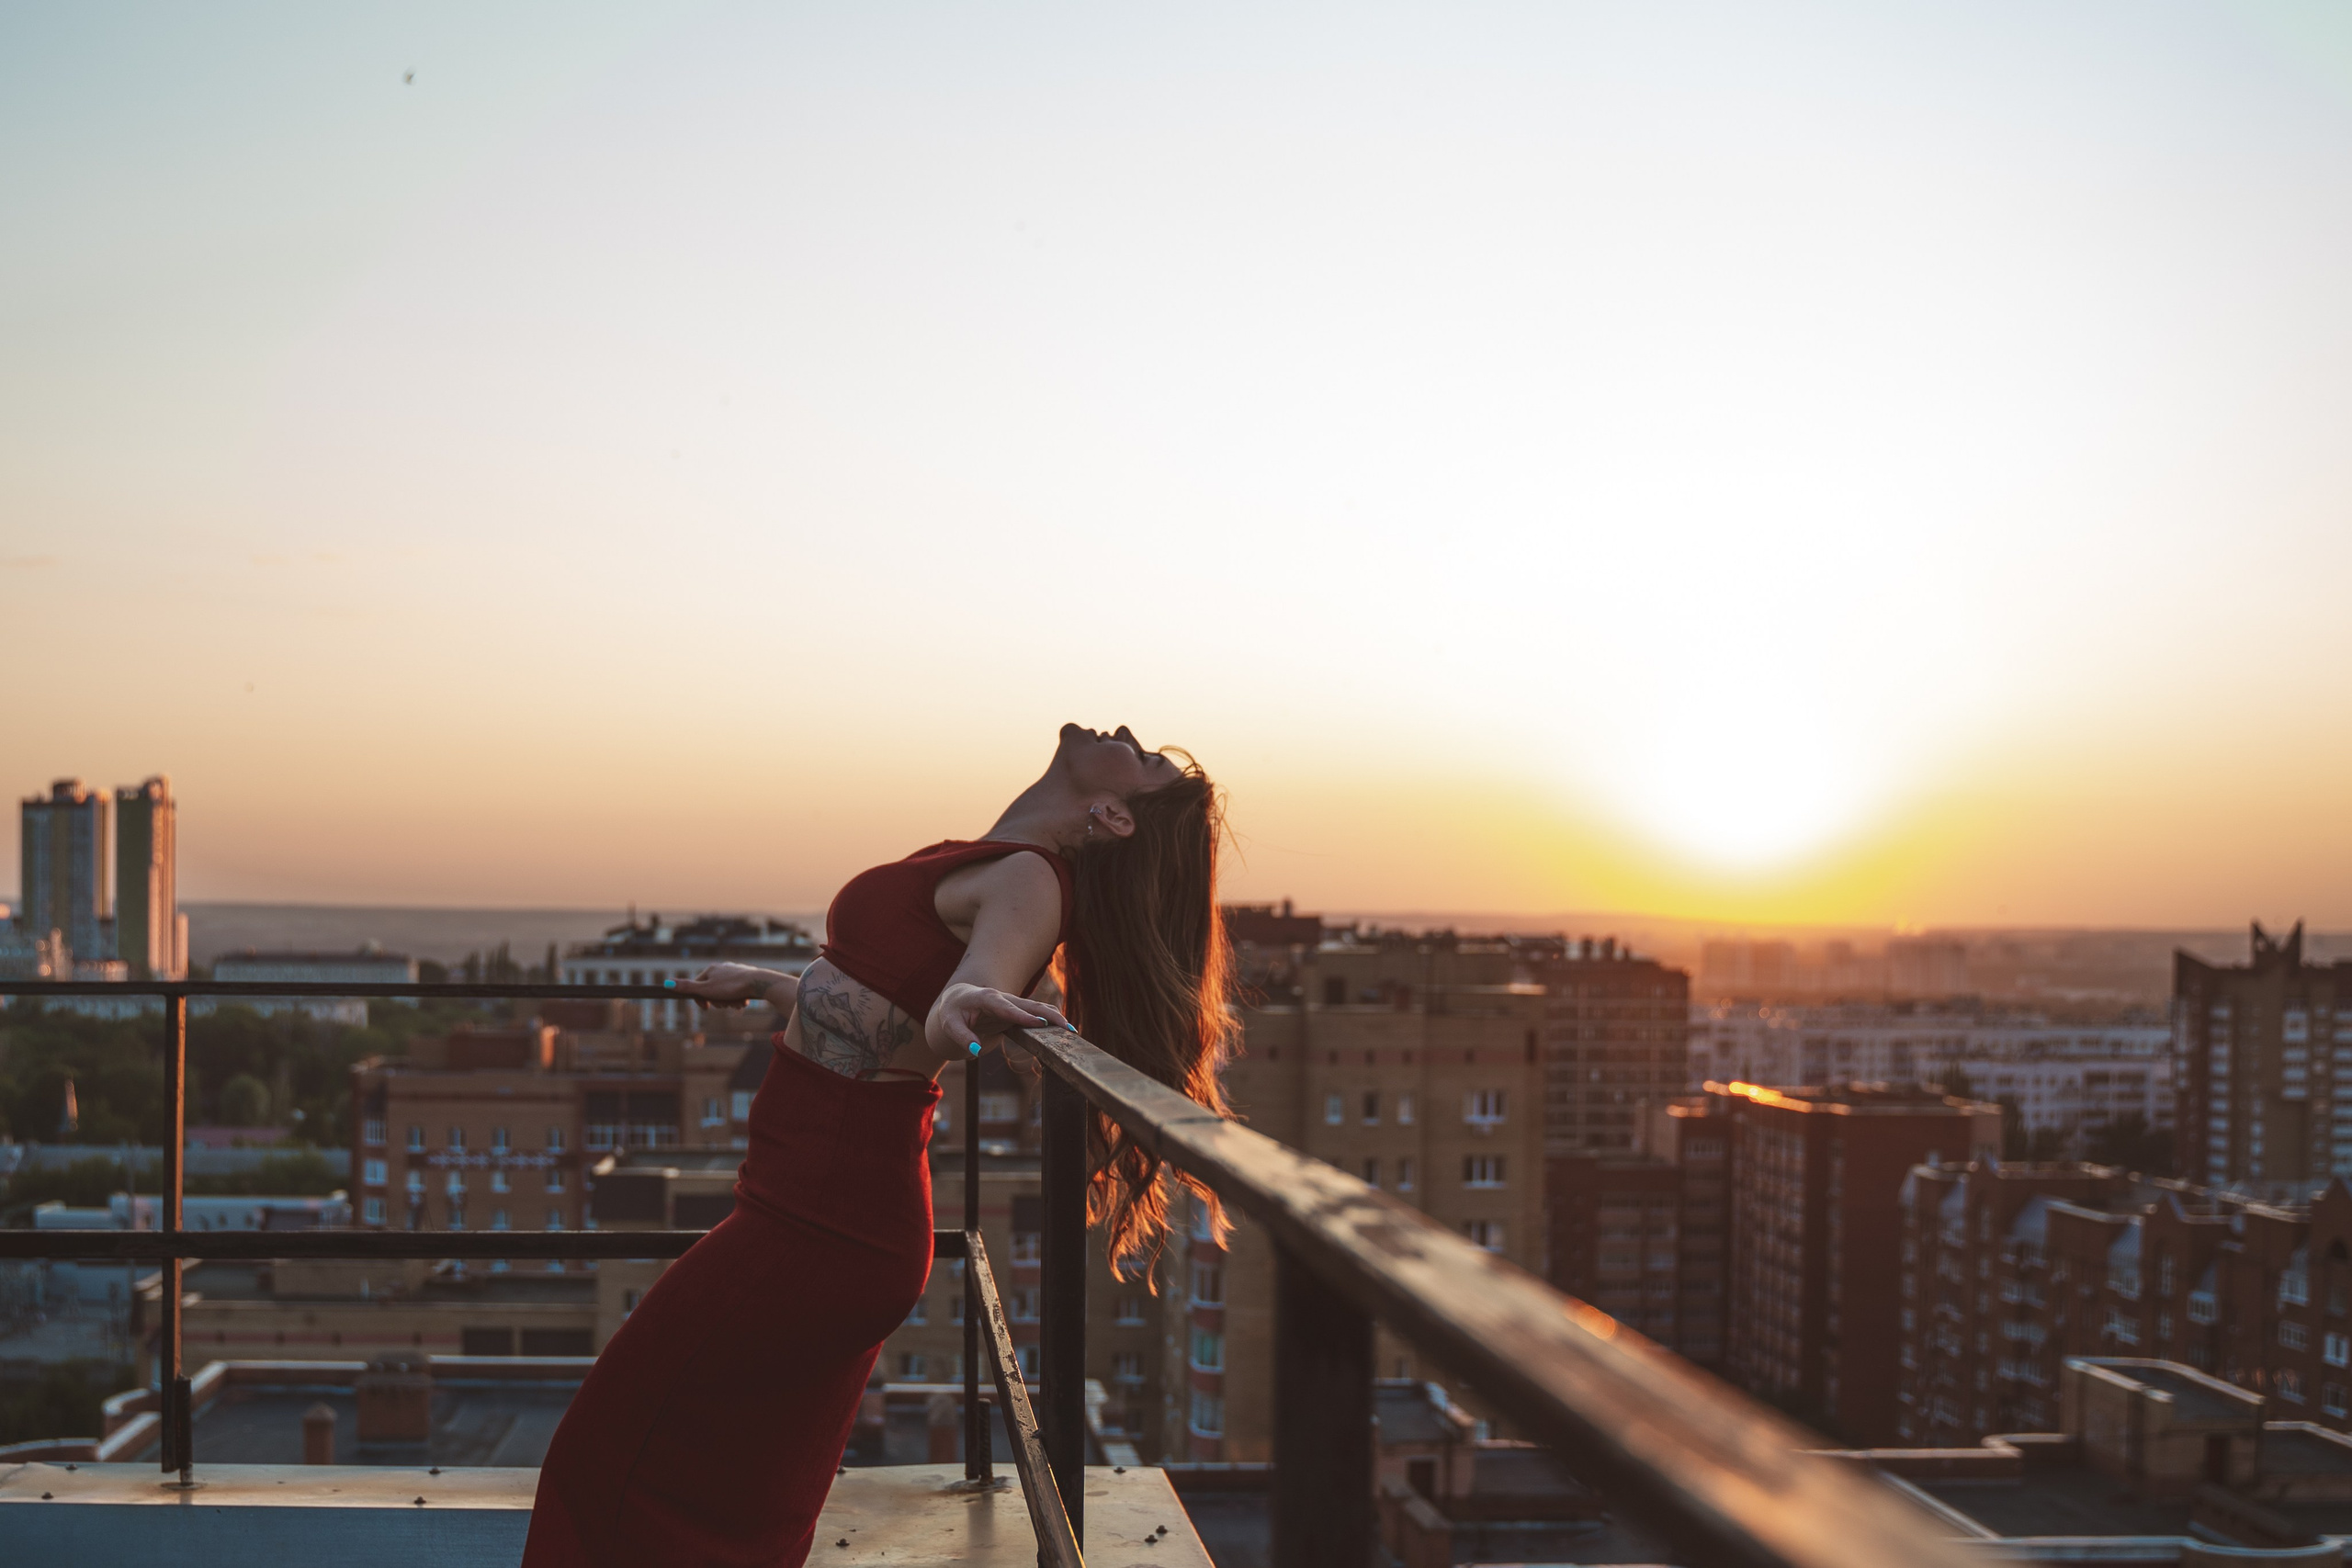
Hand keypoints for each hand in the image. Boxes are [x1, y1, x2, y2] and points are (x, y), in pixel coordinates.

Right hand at [672, 963, 790, 1009]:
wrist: (758, 983)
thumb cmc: (731, 986)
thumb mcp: (706, 989)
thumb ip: (687, 987)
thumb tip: (667, 984)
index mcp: (711, 969)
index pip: (698, 987)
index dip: (701, 1000)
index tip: (707, 1008)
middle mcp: (722, 968)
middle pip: (713, 991)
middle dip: (719, 1002)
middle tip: (726, 1004)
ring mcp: (734, 972)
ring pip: (726, 993)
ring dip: (729, 1002)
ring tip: (737, 1003)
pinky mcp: (745, 977)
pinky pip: (737, 992)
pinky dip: (738, 999)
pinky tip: (744, 1001)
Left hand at [928, 983, 1068, 1061]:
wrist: (959, 999)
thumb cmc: (954, 1012)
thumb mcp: (950, 1025)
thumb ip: (962, 1037)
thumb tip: (974, 1050)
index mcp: (987, 998)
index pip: (1006, 1008)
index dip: (1023, 1015)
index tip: (1039, 1023)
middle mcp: (1004, 997)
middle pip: (1030, 1005)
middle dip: (1049, 1016)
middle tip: (1067, 1028)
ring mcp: (1013, 1003)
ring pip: (1038, 1008)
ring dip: (1055, 1018)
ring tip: (1072, 1031)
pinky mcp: (1019, 1010)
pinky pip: (1038, 1014)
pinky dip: (1051, 1020)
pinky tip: (1064, 1030)